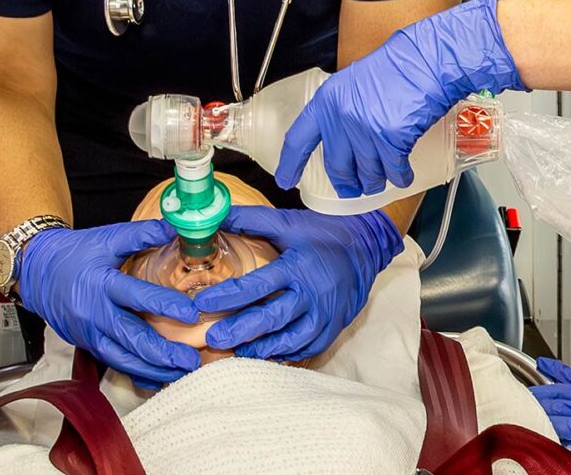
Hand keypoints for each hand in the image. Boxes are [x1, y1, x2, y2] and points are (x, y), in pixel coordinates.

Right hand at [16, 220, 202, 384]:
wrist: (37, 271)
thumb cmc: (74, 253)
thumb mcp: (107, 237)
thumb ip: (142, 233)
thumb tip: (176, 226)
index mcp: (101, 283)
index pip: (136, 296)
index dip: (165, 306)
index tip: (192, 314)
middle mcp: (94, 313)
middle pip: (131, 338)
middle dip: (163, 352)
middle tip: (191, 359)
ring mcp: (88, 333)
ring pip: (122, 358)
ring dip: (153, 369)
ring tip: (181, 373)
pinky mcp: (86, 344)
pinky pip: (113, 363)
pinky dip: (136, 374)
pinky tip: (158, 379)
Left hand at [192, 206, 403, 361]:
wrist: (367, 247)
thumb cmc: (323, 234)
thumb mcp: (288, 222)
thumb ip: (251, 220)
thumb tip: (215, 216)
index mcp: (297, 266)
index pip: (258, 285)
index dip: (229, 296)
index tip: (202, 304)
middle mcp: (312, 293)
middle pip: (272, 318)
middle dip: (240, 330)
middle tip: (213, 340)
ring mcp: (325, 314)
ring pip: (290, 339)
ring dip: (261, 348)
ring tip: (237, 352)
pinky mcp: (333, 327)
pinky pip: (308, 348)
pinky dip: (286, 354)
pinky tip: (266, 355)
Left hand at [277, 0, 524, 198]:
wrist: (426, 62)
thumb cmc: (399, 67)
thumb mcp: (357, 83)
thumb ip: (345, 109)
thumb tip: (344, 137)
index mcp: (328, 101)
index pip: (299, 139)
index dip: (290, 163)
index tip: (285, 180)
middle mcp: (341, 118)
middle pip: (337, 165)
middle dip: (346, 182)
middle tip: (353, 188)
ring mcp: (365, 130)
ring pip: (367, 172)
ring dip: (376, 181)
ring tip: (383, 181)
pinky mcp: (390, 141)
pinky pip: (393, 171)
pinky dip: (399, 177)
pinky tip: (403, 176)